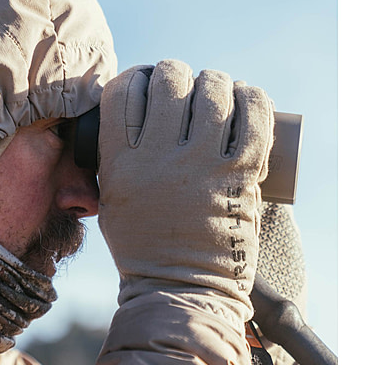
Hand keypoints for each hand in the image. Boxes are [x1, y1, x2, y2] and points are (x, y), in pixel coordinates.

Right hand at [97, 60, 274, 307]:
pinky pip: (254, 116)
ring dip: (215, 82)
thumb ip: (116, 156)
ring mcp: (201, 164)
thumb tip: (138, 111)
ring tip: (216, 91)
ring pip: (212, 91)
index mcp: (119, 162)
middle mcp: (158, 157)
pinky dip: (252, 97)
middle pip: (168, 81)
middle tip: (184, 88)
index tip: (147, 83)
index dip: (137, 77)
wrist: (183, 290)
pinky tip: (245, 97)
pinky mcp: (240, 174)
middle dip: (176, 74)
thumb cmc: (145, 246)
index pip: (122, 91)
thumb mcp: (110, 198)